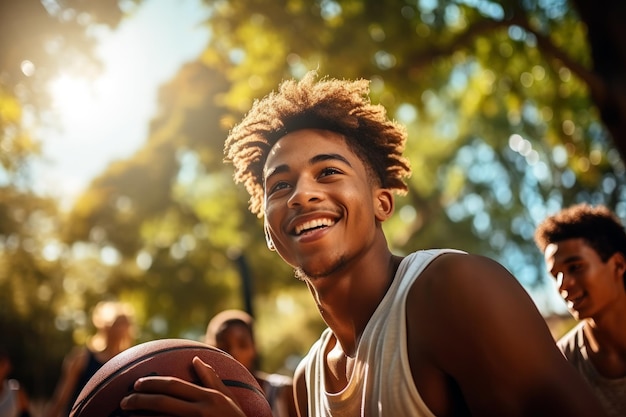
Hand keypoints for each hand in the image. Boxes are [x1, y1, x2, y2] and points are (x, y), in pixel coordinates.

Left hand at [120, 356, 246, 416]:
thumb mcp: (227, 399)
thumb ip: (211, 380)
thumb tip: (195, 360)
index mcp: (208, 398)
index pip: (174, 385)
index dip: (153, 383)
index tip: (137, 384)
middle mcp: (200, 411)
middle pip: (163, 402)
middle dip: (139, 399)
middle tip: (124, 400)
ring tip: (126, 416)